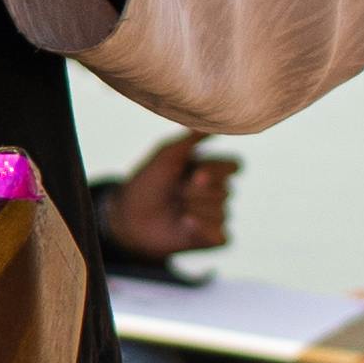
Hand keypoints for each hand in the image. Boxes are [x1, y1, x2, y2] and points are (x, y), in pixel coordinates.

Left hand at [104, 129, 239, 266]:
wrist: (128, 215)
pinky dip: (204, 228)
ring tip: (175, 208)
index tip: (195, 171)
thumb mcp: (166, 156)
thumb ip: (190, 140)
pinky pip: (222, 235)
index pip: (235, 166)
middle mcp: (217, 192)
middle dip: (196, 191)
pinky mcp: (212, 238)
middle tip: (175, 192)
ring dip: (194, 208)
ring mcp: (216, 216)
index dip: (217, 170)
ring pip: (222, 212)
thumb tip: (213, 123)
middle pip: (226, 190)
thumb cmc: (147, 182)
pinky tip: (185, 222)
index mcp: (211, 169)